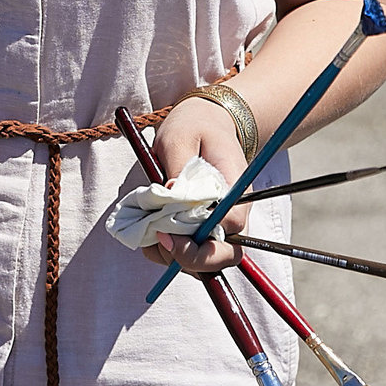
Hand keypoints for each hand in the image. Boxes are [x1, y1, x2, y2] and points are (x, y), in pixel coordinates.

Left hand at [139, 98, 248, 277]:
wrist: (206, 122)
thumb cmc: (194, 127)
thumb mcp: (180, 137)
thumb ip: (177, 167)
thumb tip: (170, 195)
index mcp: (236, 189)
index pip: (231, 227)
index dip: (201, 239)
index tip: (166, 232)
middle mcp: (234, 213)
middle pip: (225, 256)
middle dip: (189, 258)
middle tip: (158, 240)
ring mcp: (222, 225)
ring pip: (207, 262)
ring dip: (176, 258)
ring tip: (150, 233)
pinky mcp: (206, 230)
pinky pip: (193, 254)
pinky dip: (170, 253)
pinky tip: (152, 233)